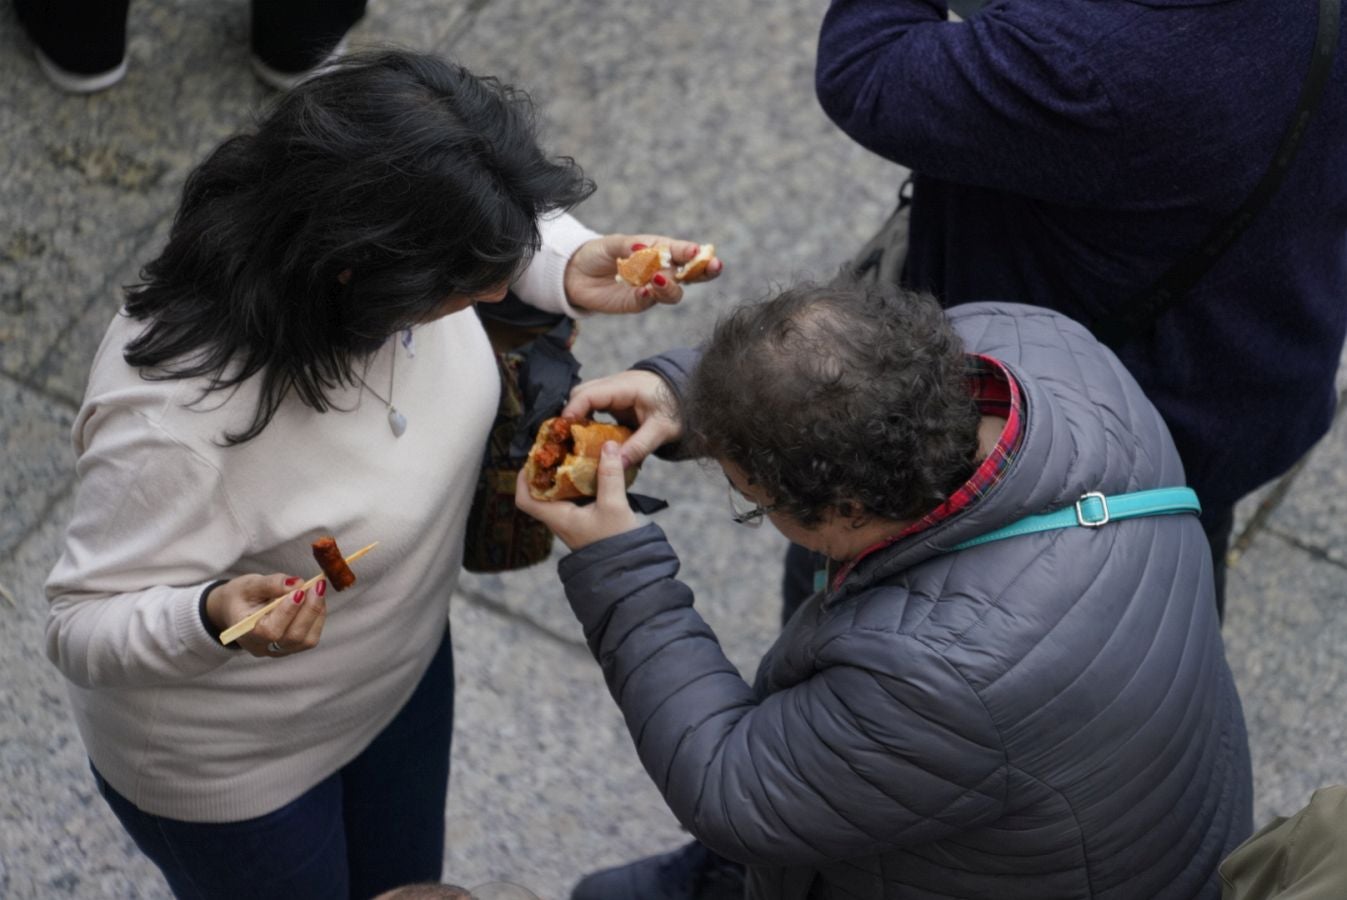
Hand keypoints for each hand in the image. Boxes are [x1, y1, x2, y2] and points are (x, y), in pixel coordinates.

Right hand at [206, 574, 328, 657]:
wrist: (238, 609)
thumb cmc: (241, 597)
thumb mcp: (248, 585)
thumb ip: (270, 584)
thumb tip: (297, 583)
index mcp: (246, 633)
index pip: (270, 631)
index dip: (287, 612)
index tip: (300, 591)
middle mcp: (263, 647)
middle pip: (293, 637)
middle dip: (309, 610)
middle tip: (317, 585)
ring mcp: (279, 651)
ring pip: (306, 640)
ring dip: (316, 612)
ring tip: (317, 588)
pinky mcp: (293, 647)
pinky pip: (311, 637)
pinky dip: (318, 616)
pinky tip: (316, 598)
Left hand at [515, 441, 639, 550]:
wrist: (630, 567)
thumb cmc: (616, 541)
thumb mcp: (614, 505)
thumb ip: (610, 475)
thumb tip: (608, 446)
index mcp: (558, 517)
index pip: (525, 501)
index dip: (522, 479)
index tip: (533, 460)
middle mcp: (561, 520)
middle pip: (541, 492)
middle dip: (547, 470)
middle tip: (559, 450)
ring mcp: (572, 522)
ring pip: (560, 494)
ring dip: (565, 475)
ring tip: (575, 455)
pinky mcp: (586, 521)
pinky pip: (575, 499)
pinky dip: (579, 484)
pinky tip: (593, 472)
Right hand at [563, 370, 681, 465]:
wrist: (690, 395)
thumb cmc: (678, 407)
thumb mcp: (662, 429)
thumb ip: (639, 447)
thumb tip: (617, 465)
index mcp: (625, 387)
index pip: (589, 394)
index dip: (572, 410)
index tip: (563, 430)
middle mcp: (615, 385)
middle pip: (581, 394)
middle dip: (570, 415)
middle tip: (564, 440)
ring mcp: (614, 391)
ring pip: (585, 399)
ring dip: (578, 418)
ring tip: (571, 442)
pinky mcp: (616, 400)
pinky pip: (594, 406)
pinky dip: (588, 420)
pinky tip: (587, 440)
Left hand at [564, 234, 721, 313]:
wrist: (576, 273)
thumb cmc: (599, 252)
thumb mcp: (613, 243)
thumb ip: (630, 246)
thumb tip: (644, 248)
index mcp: (660, 249)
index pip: (683, 252)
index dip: (695, 253)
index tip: (702, 252)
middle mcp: (661, 270)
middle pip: (690, 274)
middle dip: (704, 271)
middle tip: (713, 266)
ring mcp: (651, 288)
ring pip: (673, 292)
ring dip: (671, 286)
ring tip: (659, 278)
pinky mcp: (637, 303)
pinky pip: (649, 302)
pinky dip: (650, 296)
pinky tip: (646, 290)